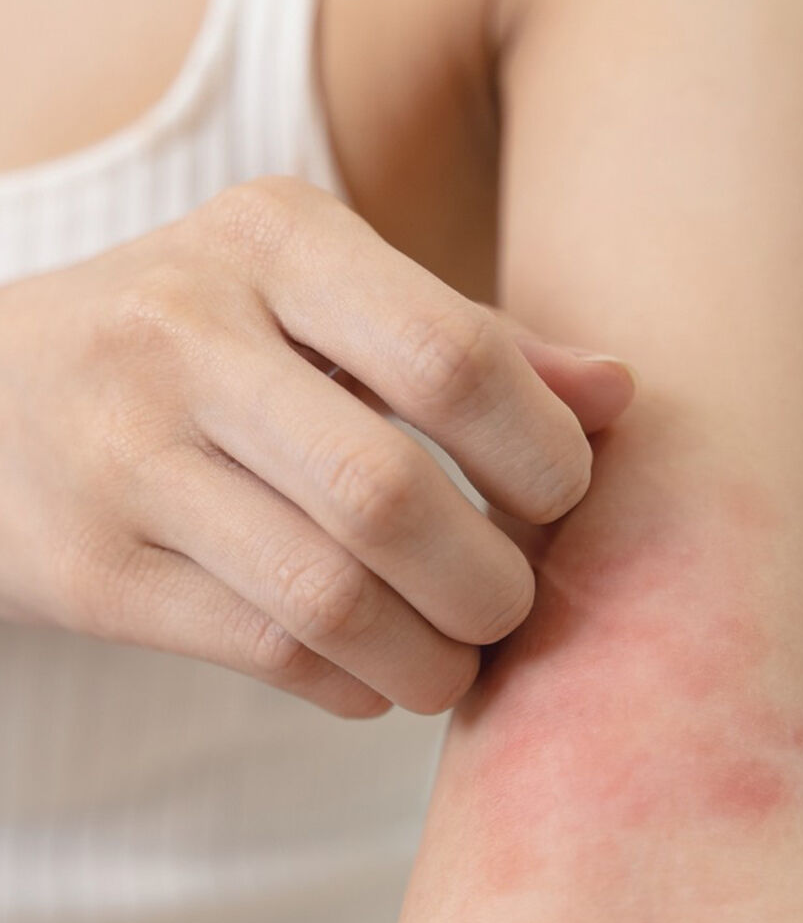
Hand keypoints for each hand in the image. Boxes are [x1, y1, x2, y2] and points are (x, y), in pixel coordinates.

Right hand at [0, 177, 634, 716]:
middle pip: (390, 496)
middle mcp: (185, 333)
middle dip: (491, 581)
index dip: (541, 452)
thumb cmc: (216, 338)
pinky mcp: (89, 567)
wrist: (0, 390)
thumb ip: (478, 342)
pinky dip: (355, 682)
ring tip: (460, 657)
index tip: (560, 498)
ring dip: (430, 656)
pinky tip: (379, 673)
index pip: (452, 358)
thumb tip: (619, 395)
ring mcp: (122, 453)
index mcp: (276, 240)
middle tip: (514, 601)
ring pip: (328, 597)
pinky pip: (267, 650)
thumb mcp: (332, 298)